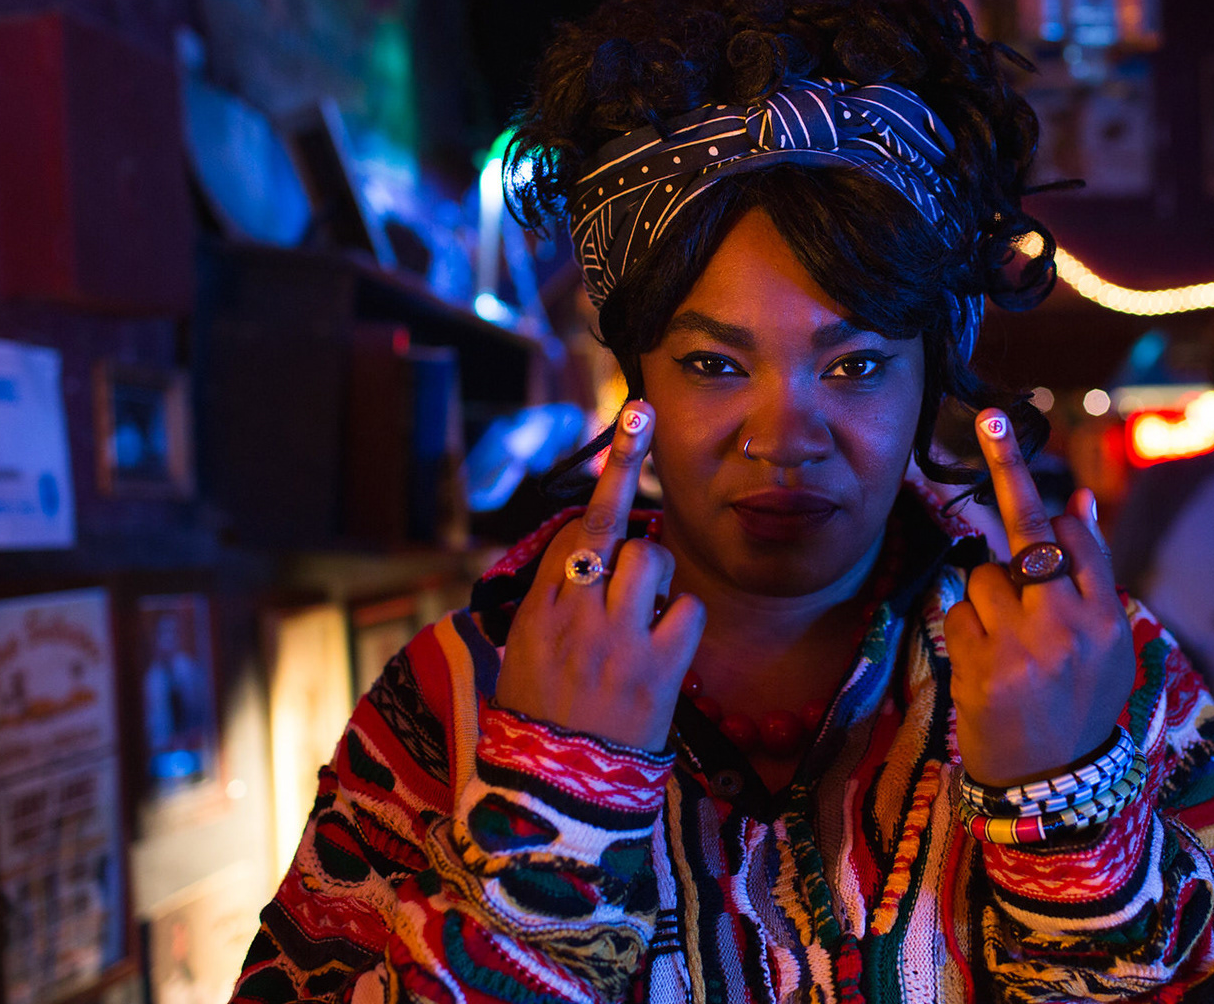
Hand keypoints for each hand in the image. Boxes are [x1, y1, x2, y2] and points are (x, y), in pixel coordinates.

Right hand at [494, 403, 706, 749]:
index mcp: (536, 606)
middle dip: (633, 500)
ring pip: (653, 560)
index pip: (575, 523)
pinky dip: (682, 624)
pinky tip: (665, 651)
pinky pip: (687, 611)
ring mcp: (616, 638)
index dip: (610, 474)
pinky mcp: (658, 669)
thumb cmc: (542, 719)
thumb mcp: (526, 651)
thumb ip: (557, 596)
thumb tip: (590, 547)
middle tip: (639, 453)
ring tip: (642, 618)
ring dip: (658, 577)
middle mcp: (573, 612)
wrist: (557, 794)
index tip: (635, 418)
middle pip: (615, 527)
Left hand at [942, 408, 1136, 785]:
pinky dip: (966, 629)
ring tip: (1008, 645)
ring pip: (985, 577)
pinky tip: (987, 665)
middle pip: (1028, 533)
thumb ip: (1092, 576)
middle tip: (989, 420)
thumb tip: (1077, 500)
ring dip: (988, 597)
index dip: (1051, 506)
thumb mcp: (1107, 645)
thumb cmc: (1081, 705)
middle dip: (1008, 471)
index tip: (1020, 448)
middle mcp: (1068, 627)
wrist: (1053, 788)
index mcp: (1108, 620)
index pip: (1075, 537)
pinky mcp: (979, 664)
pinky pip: (958, 613)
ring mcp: (1021, 646)